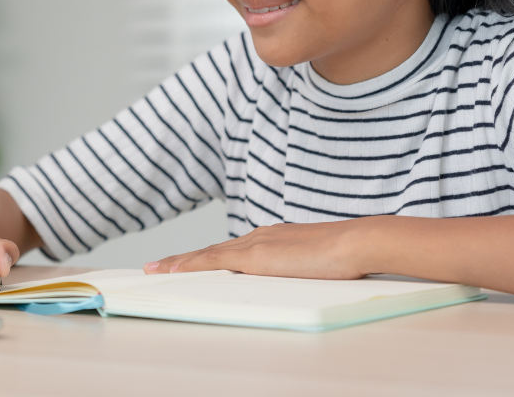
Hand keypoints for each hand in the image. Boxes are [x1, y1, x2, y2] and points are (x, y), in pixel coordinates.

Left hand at [143, 220, 374, 279]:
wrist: (358, 241)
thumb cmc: (348, 254)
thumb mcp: (318, 262)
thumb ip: (302, 267)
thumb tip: (300, 276)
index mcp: (273, 238)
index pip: (231, 249)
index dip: (207, 257)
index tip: (189, 262)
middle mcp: (260, 236)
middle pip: (212, 250)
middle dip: (183, 259)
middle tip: (156, 265)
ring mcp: (255, 244)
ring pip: (206, 255)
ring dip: (179, 262)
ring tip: (154, 268)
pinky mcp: (255, 257)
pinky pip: (211, 261)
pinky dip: (188, 265)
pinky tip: (171, 270)